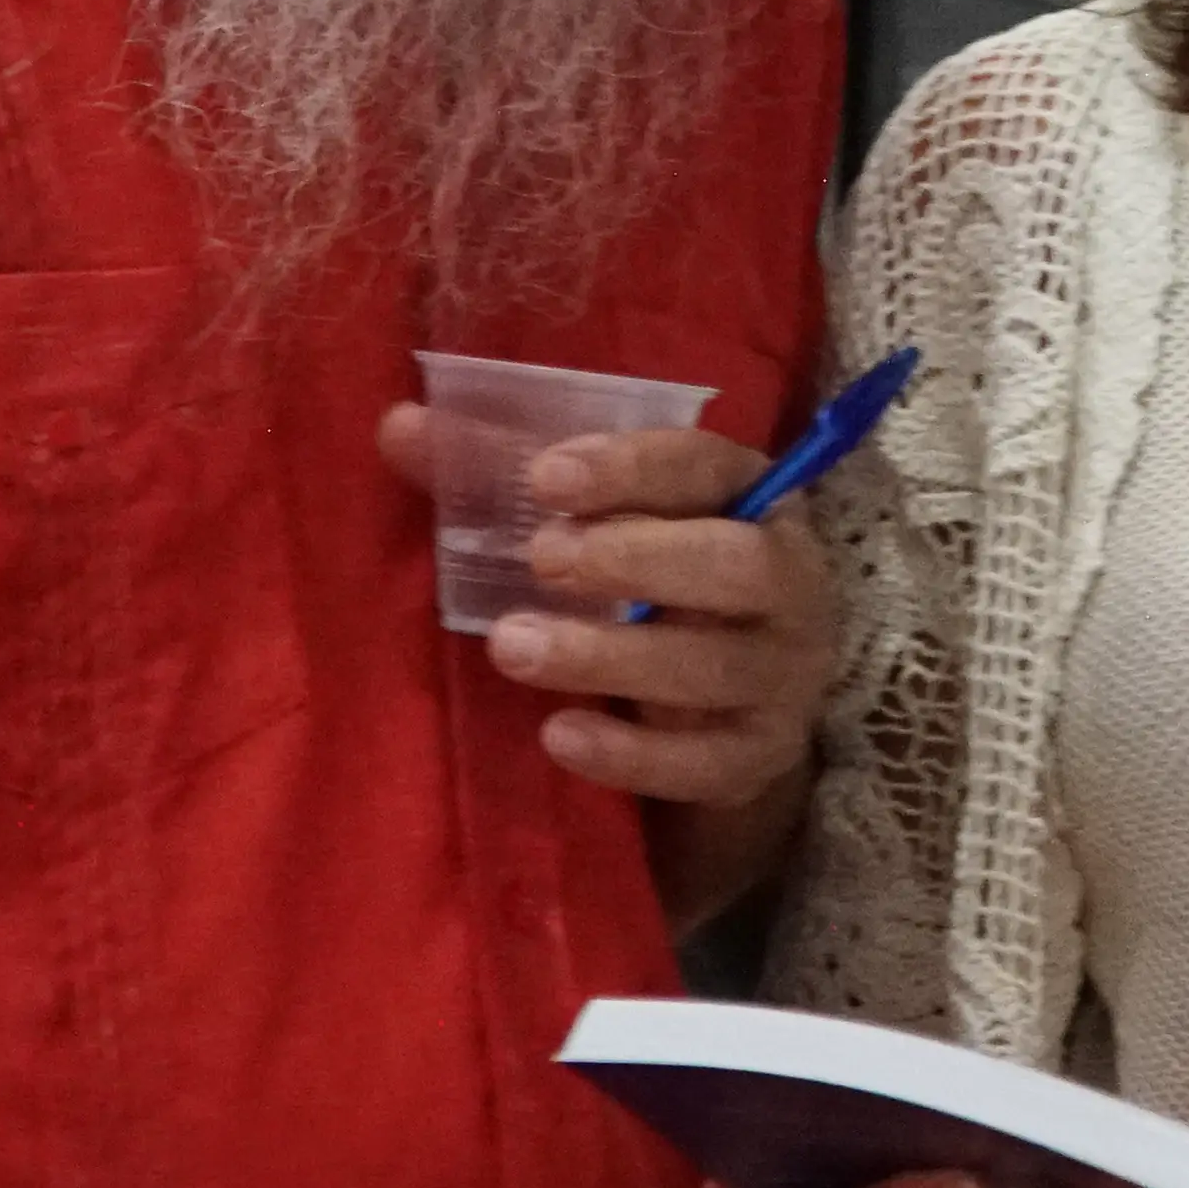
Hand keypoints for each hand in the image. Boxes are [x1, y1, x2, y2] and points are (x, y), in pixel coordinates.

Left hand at [369, 419, 838, 805]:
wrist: (725, 717)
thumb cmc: (650, 590)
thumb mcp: (593, 525)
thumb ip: (502, 477)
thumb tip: (399, 426)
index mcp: (751, 500)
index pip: (706, 467)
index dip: (632, 467)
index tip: (545, 478)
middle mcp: (789, 584)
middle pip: (738, 566)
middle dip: (637, 558)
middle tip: (541, 559)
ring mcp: (782, 678)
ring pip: (712, 667)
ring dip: (610, 655)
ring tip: (514, 646)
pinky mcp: (758, 759)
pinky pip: (703, 761)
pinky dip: (630, 754)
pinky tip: (558, 736)